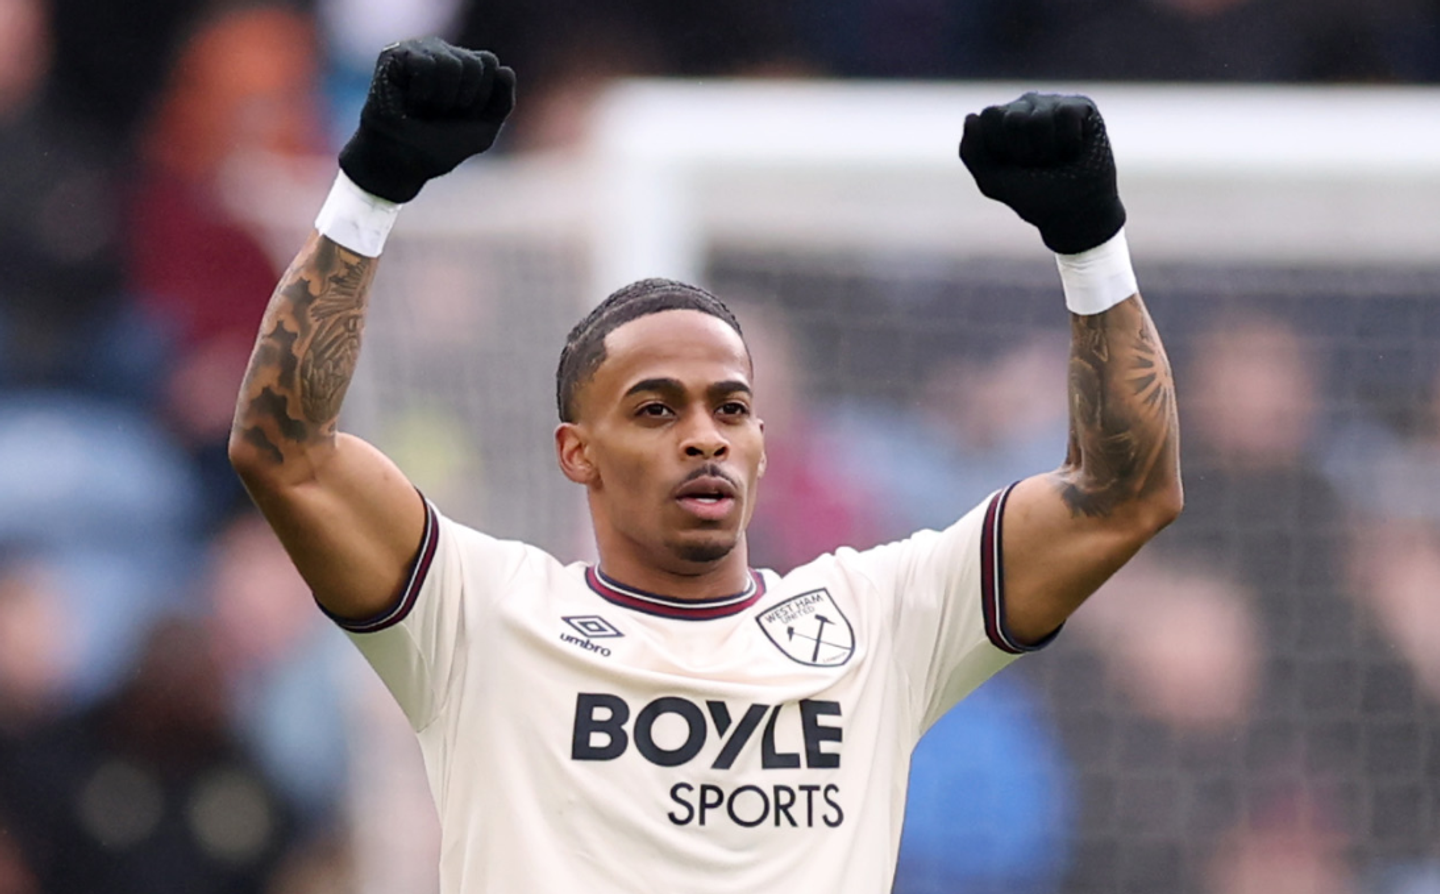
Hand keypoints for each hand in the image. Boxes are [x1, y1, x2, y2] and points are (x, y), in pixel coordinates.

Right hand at [339, 37, 516, 202]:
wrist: (402, 163)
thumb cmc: (439, 147)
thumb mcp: (483, 129)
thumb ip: (503, 102)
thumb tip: (505, 70)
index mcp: (464, 65)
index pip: (489, 62)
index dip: (481, 96)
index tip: (462, 115)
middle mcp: (442, 51)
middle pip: (475, 62)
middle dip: (464, 100)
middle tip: (440, 114)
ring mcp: (418, 49)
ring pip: (452, 64)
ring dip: (442, 100)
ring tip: (424, 109)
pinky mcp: (395, 54)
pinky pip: (426, 65)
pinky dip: (423, 93)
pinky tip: (411, 102)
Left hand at [960, 93, 1124, 254]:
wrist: (1074, 213)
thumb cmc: (1032, 195)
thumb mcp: (993, 181)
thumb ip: (971, 152)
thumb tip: (971, 117)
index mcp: (1000, 120)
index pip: (990, 116)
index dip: (1001, 148)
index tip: (1013, 165)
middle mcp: (1025, 105)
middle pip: (1013, 119)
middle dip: (1024, 152)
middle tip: (1037, 164)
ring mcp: (1053, 103)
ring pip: (1039, 119)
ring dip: (1047, 150)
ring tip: (1055, 158)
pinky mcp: (1081, 106)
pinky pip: (1066, 115)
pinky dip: (1069, 142)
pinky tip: (1074, 149)